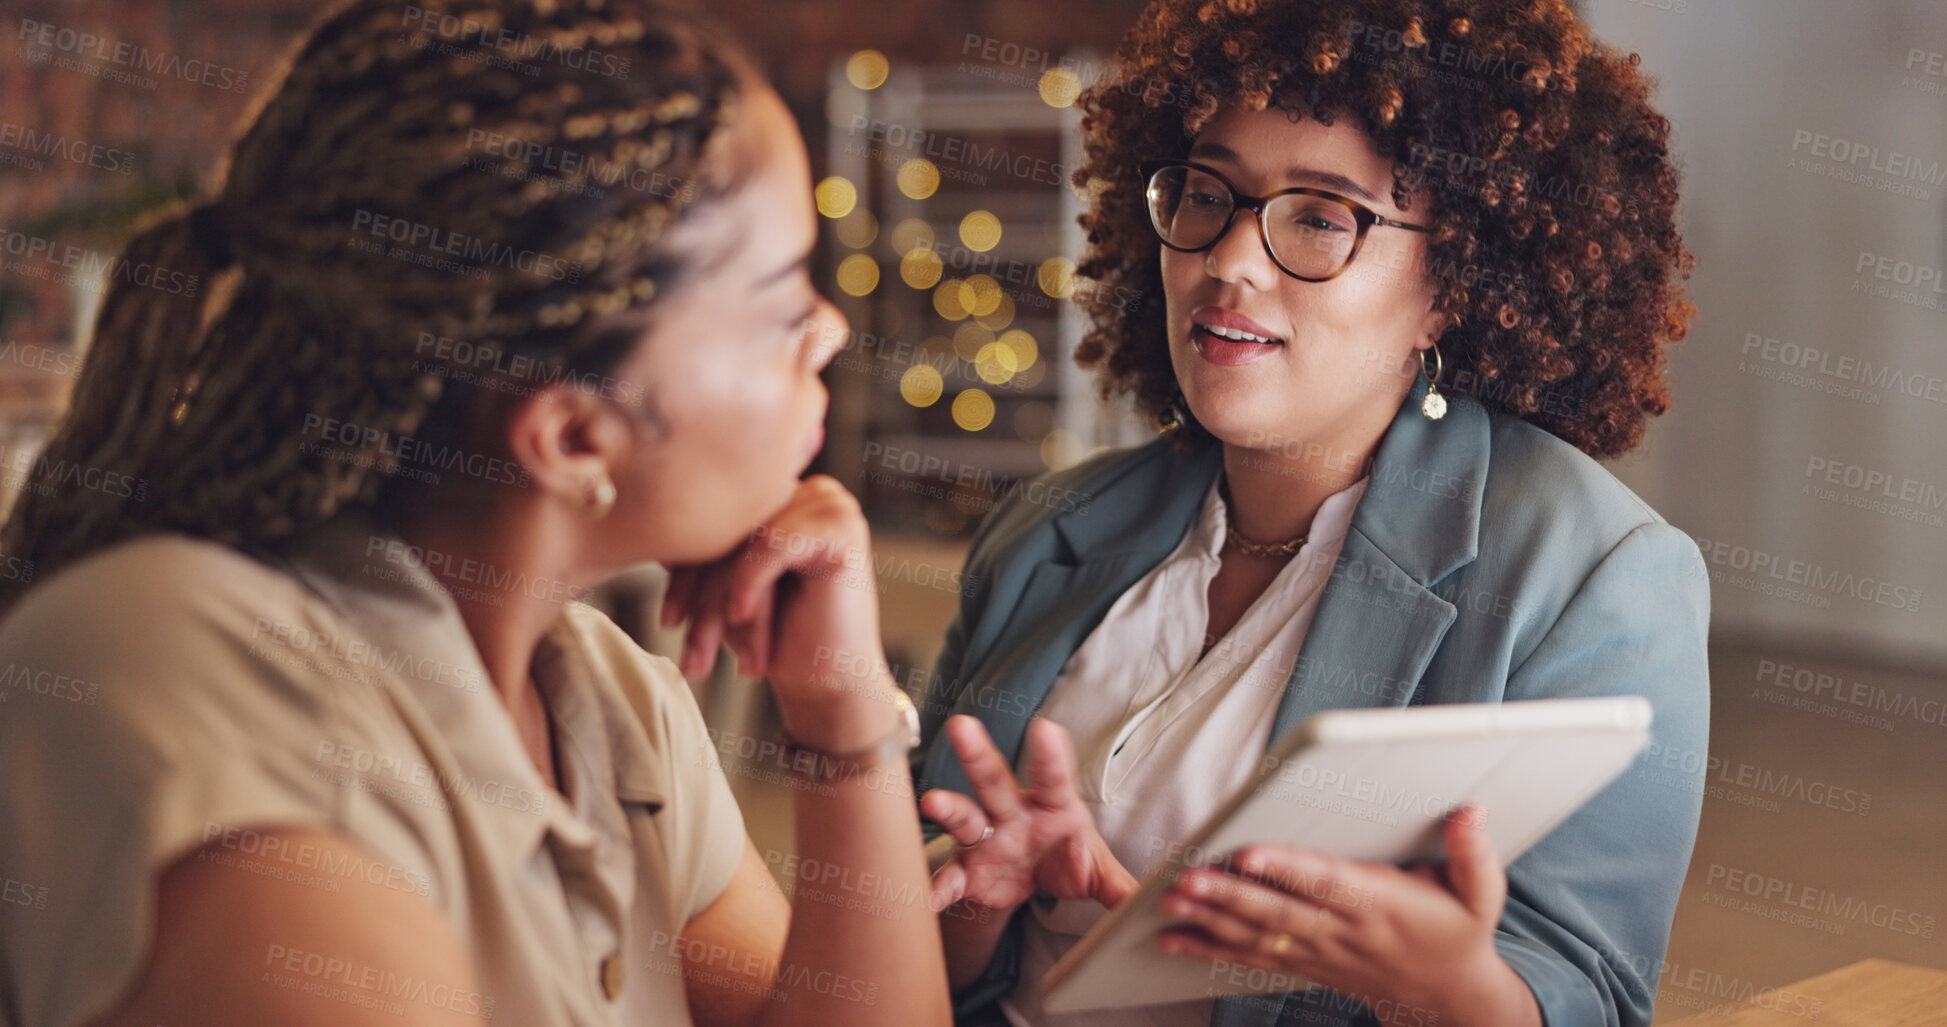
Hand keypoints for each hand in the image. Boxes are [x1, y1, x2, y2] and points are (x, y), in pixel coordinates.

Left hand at [659, 475, 897, 752]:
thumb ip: (699, 548)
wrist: (830, 687)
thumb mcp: (723, 588)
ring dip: (718, 603)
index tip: (668, 619)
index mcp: (784, 496)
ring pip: (746, 541)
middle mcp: (809, 491)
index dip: (685, 567)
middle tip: (683, 647)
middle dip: (699, 593)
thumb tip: (644, 521)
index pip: (719, 520)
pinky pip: (772, 545)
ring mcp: (830, 504)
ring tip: (705, 657)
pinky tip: (740, 618)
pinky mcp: (842, 526)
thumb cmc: (776, 640)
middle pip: (731, 531)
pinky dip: (749, 584)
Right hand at [921, 716, 1136, 914]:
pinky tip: (927, 895)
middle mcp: (1014, 814)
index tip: (1045, 728)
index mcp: (1053, 806)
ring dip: (948, 807)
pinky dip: (938, 886)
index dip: (1051, 755)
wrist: (1030, 885)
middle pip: (997, 780)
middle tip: (963, 724)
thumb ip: (1125, 887)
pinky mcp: (970, 870)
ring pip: (966, 816)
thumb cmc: (1067, 860)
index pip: (1054, 778)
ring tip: (931, 801)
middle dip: (979, 754)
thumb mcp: (1099, 873)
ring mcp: (987, 838)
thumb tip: (1172, 897)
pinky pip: (951, 877)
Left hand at [1156, 806, 1540, 1026]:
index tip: (1250, 852)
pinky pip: (1252, 958)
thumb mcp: (1481, 896)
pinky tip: (1173, 938)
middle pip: (1280, 913)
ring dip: (1210, 919)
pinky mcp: (1305, 963)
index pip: (1328, 883)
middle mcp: (1345, 931)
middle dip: (1229, 895)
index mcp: (1383, 905)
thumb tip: (1470, 811)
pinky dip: (1210, 949)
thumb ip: (1473, 854)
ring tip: (1171, 898)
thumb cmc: (1459, 932)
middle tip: (1186, 878)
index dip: (1289, 868)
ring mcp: (1321, 951)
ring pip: (1258, 936)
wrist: (1448, 997)